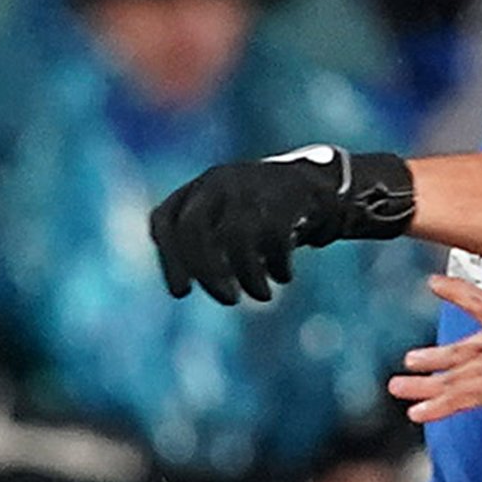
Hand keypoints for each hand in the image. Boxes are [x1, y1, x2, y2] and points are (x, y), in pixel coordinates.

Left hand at [151, 145, 417, 305]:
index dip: (168, 260)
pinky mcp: (283, 193)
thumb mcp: (229, 223)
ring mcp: (249, 184)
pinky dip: (276, 265)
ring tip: (261, 296)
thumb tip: (196, 284)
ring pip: (234, 237)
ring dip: (247, 275)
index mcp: (198, 189)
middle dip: (206, 271)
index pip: (164, 221)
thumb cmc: (264, 215)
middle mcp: (217, 181)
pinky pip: (272, 237)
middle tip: (227, 300)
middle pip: (193, 228)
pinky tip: (283, 277)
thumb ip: (208, 248)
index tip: (183, 293)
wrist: (317, 183)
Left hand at [400, 276, 481, 422]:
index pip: (480, 302)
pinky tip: (416, 413)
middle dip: (436, 357)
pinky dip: (436, 406)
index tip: (434, 283)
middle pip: (461, 350)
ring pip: (452, 376)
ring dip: (423, 385)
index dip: (455, 292)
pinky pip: (458, 398)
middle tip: (411, 359)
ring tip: (397, 387)